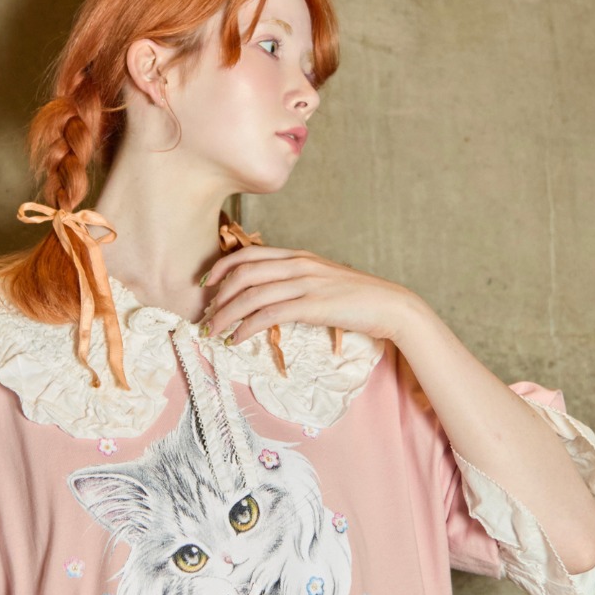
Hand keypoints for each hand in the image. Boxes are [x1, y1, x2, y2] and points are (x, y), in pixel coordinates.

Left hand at [198, 243, 421, 345]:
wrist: (389, 305)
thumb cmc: (356, 297)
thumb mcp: (321, 280)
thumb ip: (295, 281)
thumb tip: (269, 295)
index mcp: (298, 255)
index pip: (249, 254)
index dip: (222, 267)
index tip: (206, 285)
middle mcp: (298, 264)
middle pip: (244, 274)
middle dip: (218, 296)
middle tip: (206, 317)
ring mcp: (305, 283)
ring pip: (252, 295)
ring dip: (226, 315)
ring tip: (213, 332)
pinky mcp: (312, 305)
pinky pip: (268, 314)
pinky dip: (246, 327)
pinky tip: (237, 339)